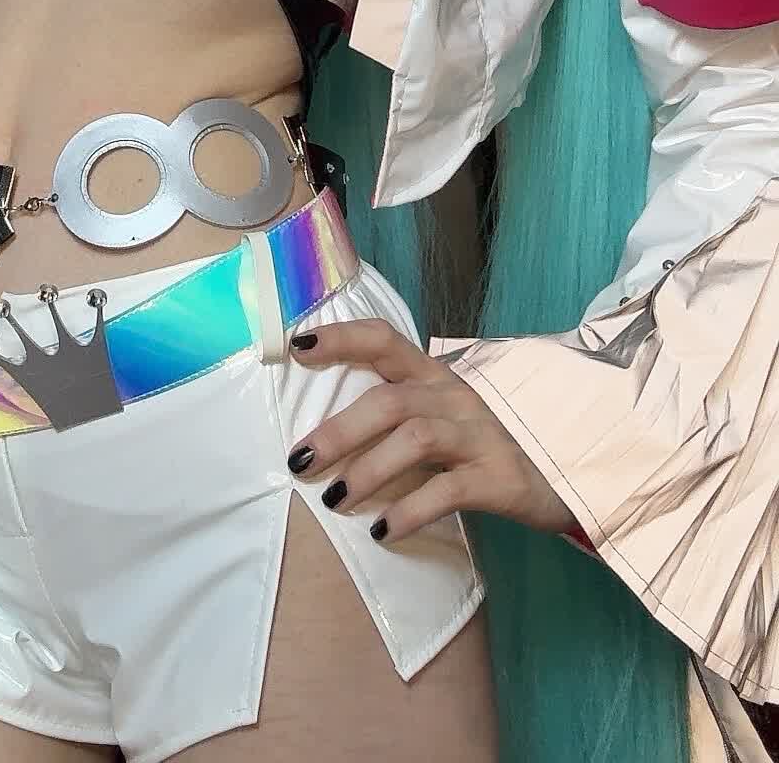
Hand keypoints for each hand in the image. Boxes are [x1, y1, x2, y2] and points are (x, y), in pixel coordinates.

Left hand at [288, 318, 574, 542]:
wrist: (571, 468)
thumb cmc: (489, 443)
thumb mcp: (446, 417)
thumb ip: (400, 414)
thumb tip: (327, 432)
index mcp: (437, 376)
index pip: (385, 340)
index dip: (342, 338)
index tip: (297, 347)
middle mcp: (456, 396)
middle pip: (389, 400)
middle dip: (339, 429)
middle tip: (299, 462)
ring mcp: (481, 434)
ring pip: (415, 438)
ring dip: (368, 469)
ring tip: (334, 501)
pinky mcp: (501, 477)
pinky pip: (450, 489)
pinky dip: (411, 509)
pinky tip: (384, 530)